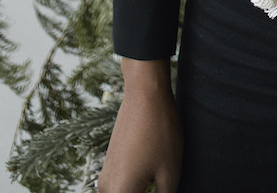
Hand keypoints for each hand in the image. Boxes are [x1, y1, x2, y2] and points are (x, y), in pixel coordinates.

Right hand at [98, 59, 182, 192]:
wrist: (145, 93)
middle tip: (164, 183)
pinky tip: (154, 173)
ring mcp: (106, 175)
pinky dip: (138, 185)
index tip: (164, 187)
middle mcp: (106, 189)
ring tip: (161, 178)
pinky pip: (123, 185)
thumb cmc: (160, 131)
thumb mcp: (170, 171)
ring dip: (143, 191)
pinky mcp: (111, 164)